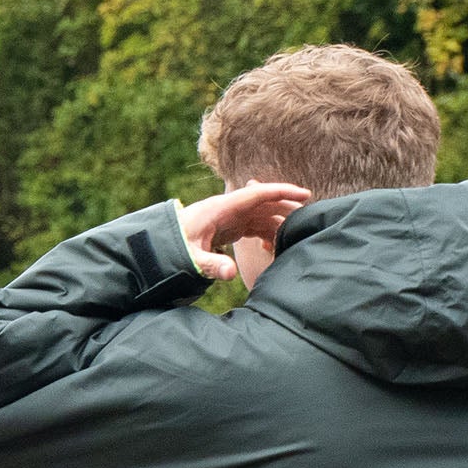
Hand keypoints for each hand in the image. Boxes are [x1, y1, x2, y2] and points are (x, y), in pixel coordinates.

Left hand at [179, 182, 311, 279]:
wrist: (158, 244)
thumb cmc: (172, 245)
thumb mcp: (189, 256)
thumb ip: (210, 264)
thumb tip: (229, 274)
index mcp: (221, 208)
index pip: (257, 194)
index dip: (282, 192)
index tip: (305, 194)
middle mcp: (229, 209)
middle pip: (265, 203)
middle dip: (287, 209)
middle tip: (309, 220)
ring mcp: (231, 217)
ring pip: (263, 215)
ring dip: (279, 225)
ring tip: (292, 239)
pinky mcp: (230, 227)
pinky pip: (256, 226)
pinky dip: (267, 234)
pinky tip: (271, 248)